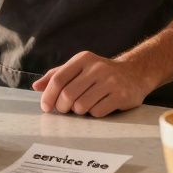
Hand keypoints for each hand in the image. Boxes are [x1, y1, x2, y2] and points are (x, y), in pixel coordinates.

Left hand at [32, 51, 155, 117]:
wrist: (135, 72)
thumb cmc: (101, 73)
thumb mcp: (79, 68)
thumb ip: (57, 75)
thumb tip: (36, 86)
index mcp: (83, 59)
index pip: (58, 79)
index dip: (48, 96)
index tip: (46, 107)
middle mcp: (97, 68)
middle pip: (68, 95)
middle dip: (62, 107)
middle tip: (65, 109)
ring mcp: (110, 82)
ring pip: (81, 106)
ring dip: (79, 111)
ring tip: (85, 105)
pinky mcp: (121, 96)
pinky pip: (97, 112)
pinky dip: (94, 113)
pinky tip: (99, 106)